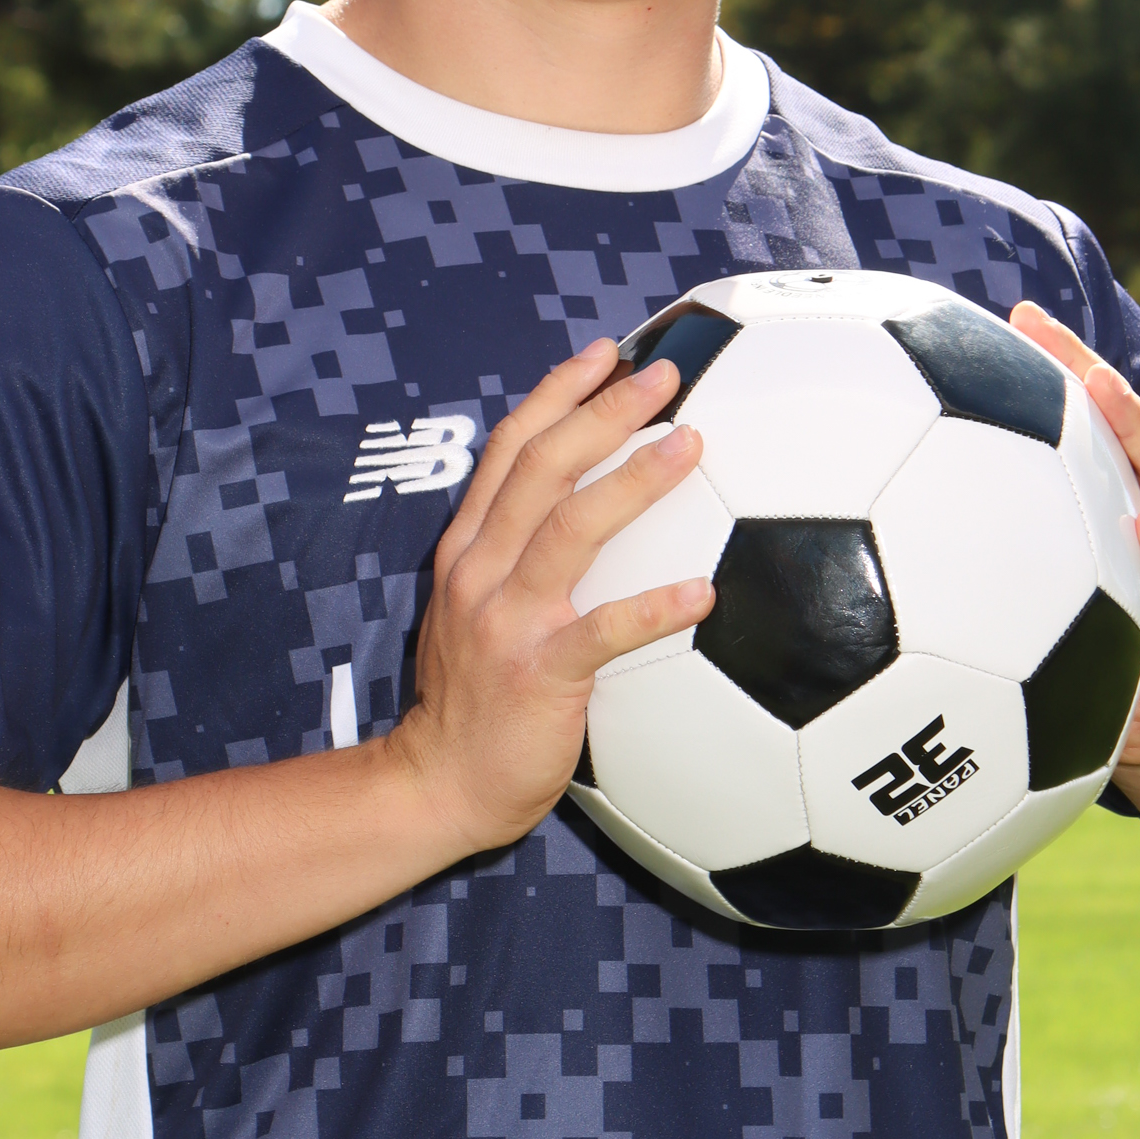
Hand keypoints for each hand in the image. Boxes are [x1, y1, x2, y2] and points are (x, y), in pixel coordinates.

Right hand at [388, 339, 712, 860]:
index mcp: (469, 549)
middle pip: (541, 466)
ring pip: (570, 528)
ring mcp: (506, 620)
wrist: (437, 784)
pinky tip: (702, 592)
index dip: (557, 393)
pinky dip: (654, 607)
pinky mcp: (538, 672)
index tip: (606, 354)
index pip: (511, 448)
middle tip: (663, 376)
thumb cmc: (475, 701)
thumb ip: (516, 558)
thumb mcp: (474, 610)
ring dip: (633, 481)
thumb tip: (585, 510)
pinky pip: (604, 631)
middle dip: (602, 412)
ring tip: (690, 446)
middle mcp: (482, 571)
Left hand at [1009, 302, 1139, 775]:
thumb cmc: (1063, 670)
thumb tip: (875, 537)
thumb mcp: (1009, 614)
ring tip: (1097, 389)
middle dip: (1083, 367)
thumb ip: (969, 567)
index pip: (1073, 421)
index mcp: (1092, 508)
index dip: (1047, 366)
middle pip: (1116, 423)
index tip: (1006, 317)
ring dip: (1130, 427)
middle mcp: (1131, 514)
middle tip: (1038, 324)